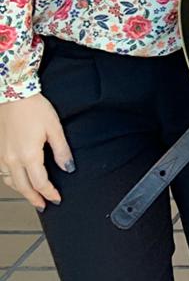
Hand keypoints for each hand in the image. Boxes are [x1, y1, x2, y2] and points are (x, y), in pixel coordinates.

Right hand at [0, 95, 72, 210]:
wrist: (12, 95)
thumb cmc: (34, 108)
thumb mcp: (54, 128)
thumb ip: (62, 150)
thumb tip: (69, 168)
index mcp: (28, 155)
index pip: (40, 183)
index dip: (49, 193)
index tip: (57, 199)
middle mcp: (12, 160)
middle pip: (23, 187)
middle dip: (35, 198)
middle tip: (43, 206)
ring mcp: (2, 156)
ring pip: (10, 182)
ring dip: (22, 191)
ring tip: (32, 196)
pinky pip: (3, 173)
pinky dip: (12, 181)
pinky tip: (17, 180)